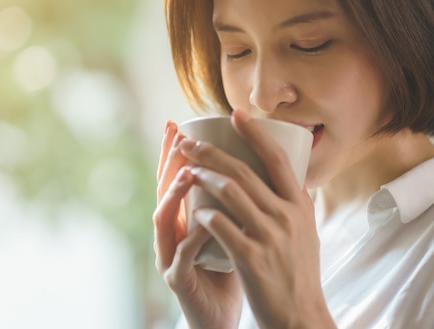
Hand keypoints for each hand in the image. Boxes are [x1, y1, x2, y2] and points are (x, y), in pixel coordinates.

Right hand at [153, 120, 242, 328]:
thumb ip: (242, 206)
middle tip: (177, 137)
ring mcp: (171, 256)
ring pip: (165, 219)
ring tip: (188, 171)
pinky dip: (194, 235)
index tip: (181, 124)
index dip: (177, 153)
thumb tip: (268, 173)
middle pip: (164, 192)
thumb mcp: (238, 232)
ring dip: (175, 193)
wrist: (230, 317)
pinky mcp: (177, 279)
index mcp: (186, 221)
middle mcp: (174, 234)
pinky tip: (204, 218)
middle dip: (169, 161)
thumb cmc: (236, 272)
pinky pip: (184, 254)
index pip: (178, 180)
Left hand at [180, 110, 335, 328]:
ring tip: (186, 171)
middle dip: (210, 152)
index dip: (256, 133)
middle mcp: (287, 216)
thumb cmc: (299, 272)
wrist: (300, 316)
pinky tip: (194, 211)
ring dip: (202, 177)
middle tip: (188, 144)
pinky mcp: (252, 259)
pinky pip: (220, 226)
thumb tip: (290, 176)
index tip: (235, 114)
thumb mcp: (307, 232)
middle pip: (244, 171)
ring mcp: (270, 237)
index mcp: (300, 205)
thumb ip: (296, 204)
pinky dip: (204, 214)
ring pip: (229, 193)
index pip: (277, 159)